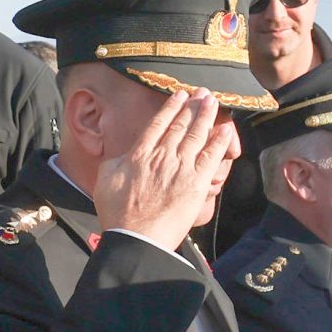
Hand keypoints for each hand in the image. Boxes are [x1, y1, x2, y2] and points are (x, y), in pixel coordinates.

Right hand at [92, 87, 236, 249]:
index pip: (157, 124)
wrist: (136, 238)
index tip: (180, 95)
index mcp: (139, 154)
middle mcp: (161, 156)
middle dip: (192, 106)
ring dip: (206, 116)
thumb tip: (121, 152)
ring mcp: (181, 169)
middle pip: (180, 125)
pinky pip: (211, 157)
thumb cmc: (118, 214)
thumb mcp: (105, 180)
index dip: (170, 107)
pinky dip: (219, 141)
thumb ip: (114, 160)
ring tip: (213, 102)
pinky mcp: (196, 184)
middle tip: (202, 93)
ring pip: (196, 135)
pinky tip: (226, 129)